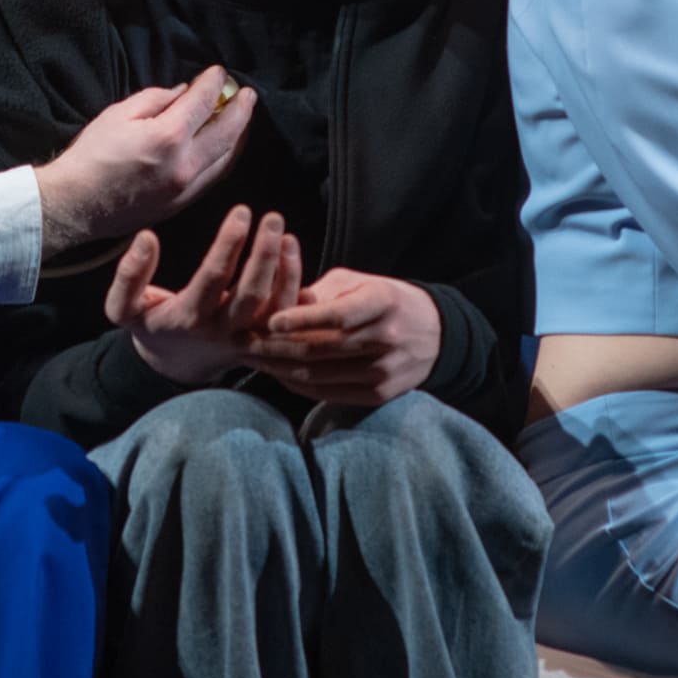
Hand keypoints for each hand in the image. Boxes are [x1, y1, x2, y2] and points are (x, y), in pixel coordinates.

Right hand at [36, 65, 253, 255]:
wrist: (75, 205)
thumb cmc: (91, 157)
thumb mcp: (118, 114)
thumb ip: (155, 99)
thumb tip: (183, 93)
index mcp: (168, 137)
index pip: (204, 102)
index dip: (214, 83)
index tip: (219, 72)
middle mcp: (185, 164)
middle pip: (228, 132)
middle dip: (242, 110)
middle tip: (248, 94)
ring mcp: (186, 188)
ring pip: (226, 158)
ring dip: (238, 135)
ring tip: (241, 118)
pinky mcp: (181, 204)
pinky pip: (214, 177)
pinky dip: (224, 157)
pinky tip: (223, 147)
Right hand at [107, 206, 300, 384]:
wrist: (175, 364)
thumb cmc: (151, 325)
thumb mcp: (123, 309)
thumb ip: (128, 276)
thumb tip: (146, 237)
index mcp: (188, 317)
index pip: (213, 277)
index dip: (229, 244)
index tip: (242, 212)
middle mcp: (222, 330)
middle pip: (252, 294)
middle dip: (265, 255)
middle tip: (273, 218)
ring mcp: (246, 338)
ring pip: (276, 309)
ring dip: (287, 272)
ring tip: (287, 236)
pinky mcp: (263, 340)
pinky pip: (286, 319)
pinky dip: (297, 291)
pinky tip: (294, 258)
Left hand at [248, 267, 442, 407]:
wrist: (436, 335)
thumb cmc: (385, 300)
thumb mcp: (359, 282)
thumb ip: (321, 293)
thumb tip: (278, 305)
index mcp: (383, 302)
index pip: (338, 316)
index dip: (301, 320)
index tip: (270, 321)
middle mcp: (386, 339)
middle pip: (321, 349)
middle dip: (275, 347)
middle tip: (241, 340)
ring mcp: (383, 371)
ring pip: (319, 375)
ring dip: (278, 368)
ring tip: (250, 357)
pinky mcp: (379, 395)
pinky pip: (328, 393)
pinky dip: (297, 384)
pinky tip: (276, 373)